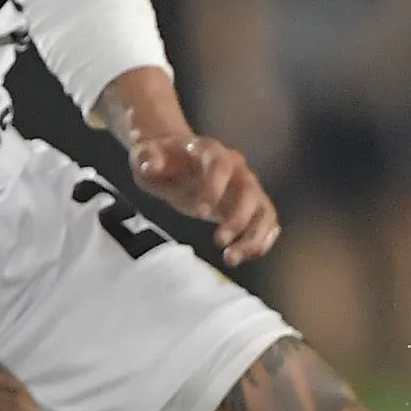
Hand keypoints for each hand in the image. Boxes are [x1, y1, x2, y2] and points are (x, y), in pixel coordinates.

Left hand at [132, 134, 280, 264]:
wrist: (173, 160)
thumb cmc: (158, 159)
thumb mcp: (144, 155)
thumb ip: (147, 158)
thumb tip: (150, 166)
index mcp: (210, 150)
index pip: (220, 165)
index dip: (214, 188)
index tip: (200, 214)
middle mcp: (236, 167)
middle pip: (249, 191)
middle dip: (238, 219)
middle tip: (219, 242)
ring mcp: (246, 187)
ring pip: (263, 210)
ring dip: (253, 237)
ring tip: (231, 259)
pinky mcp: (249, 206)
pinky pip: (266, 223)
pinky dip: (261, 240)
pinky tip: (245, 256)